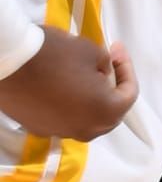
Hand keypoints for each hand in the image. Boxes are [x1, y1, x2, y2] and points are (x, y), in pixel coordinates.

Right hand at [0, 28, 137, 141]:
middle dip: (111, 88)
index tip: (116, 49)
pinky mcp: (39, 128)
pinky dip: (67, 105)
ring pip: (86, 118)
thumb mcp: (91, 50)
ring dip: (90, 99)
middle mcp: (86, 130)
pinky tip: (60, 87)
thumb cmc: (54, 54)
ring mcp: (61, 132)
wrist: (8, 62)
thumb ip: (106, 65)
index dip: (126, 68)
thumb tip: (104, 72)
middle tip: (106, 65)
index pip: (129, 94)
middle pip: (110, 112)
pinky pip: (62, 119)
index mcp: (105, 112)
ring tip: (84, 77)